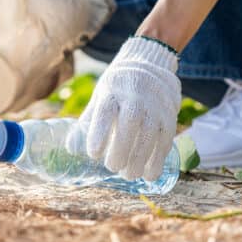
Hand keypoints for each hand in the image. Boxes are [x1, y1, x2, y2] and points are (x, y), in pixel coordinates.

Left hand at [81, 37, 180, 180]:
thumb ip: (87, 123)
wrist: (151, 67)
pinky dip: (157, 159)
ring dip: (140, 158)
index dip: (99, 132)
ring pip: (150, 132)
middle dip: (122, 148)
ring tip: (129, 175)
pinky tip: (149, 174)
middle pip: (130, 121)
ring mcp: (155, 106)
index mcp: (112, 91)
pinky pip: (165, 139)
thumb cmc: (118, 89)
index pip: (106, 110)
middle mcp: (135, 96)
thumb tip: (71, 149)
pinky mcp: (169, 116)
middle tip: (112, 167)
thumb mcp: (100, 98)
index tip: (93, 153)